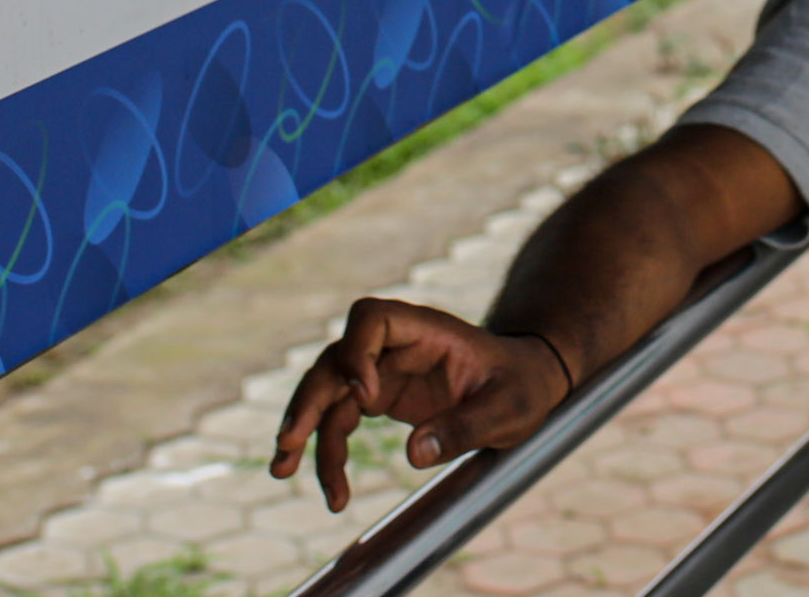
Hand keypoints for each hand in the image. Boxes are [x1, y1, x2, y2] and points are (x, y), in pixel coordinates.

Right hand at [269, 298, 571, 509]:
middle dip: (310, 400)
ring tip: (283, 471)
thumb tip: (414, 453)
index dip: (358, 351)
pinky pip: (339, 420)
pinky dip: (325, 450)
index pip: (372, 318)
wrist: (525, 387)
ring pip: (328, 393)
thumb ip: (466, 426)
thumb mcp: (509, 408)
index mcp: (426, 330)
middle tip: (291, 441)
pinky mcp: (378, 398)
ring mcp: (381, 371)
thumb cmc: (521, 386)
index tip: (366, 396)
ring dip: (303, 430)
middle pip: (335, 360)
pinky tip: (329, 490)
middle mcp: (394, 345)